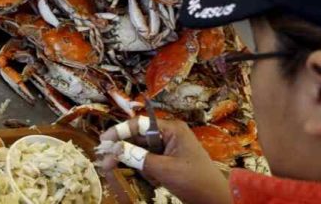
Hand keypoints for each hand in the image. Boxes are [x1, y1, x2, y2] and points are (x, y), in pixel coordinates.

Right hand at [98, 118, 231, 203]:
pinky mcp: (169, 163)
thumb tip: (114, 149)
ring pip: (141, 151)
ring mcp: (169, 150)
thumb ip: (138, 158)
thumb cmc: (194, 181)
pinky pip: (148, 162)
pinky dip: (141, 169)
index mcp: (172, 129)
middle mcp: (169, 135)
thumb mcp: (164, 169)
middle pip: (139, 137)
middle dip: (122, 149)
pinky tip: (138, 178)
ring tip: (118, 170)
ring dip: (131, 161)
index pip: (141, 124)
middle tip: (104, 160)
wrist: (216, 201)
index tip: (104, 141)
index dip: (120, 131)